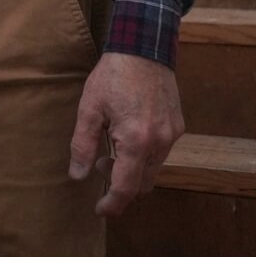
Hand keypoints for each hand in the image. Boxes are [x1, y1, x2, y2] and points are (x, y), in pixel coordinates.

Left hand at [68, 52, 183, 216]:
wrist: (144, 46)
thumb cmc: (114, 75)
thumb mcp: (90, 108)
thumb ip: (83, 145)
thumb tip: (78, 175)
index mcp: (136, 141)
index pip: (126, 188)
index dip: (112, 204)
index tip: (100, 210)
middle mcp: (160, 143)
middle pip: (143, 184)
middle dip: (121, 183)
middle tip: (100, 163)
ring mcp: (172, 134)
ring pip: (153, 169)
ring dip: (133, 168)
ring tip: (112, 145)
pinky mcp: (177, 125)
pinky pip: (161, 152)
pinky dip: (145, 154)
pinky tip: (129, 134)